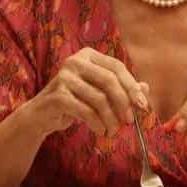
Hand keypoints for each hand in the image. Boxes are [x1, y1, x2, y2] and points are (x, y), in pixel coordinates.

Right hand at [26, 48, 144, 137]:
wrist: (41, 115)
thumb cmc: (73, 102)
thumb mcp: (98, 93)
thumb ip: (120, 89)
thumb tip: (145, 88)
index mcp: (88, 55)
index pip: (116, 66)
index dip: (132, 85)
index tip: (142, 104)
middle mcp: (75, 61)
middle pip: (109, 80)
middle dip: (123, 103)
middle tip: (129, 120)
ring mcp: (64, 77)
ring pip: (99, 99)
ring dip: (111, 119)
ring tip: (113, 130)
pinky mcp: (58, 95)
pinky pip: (86, 111)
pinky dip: (97, 124)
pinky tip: (100, 131)